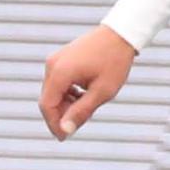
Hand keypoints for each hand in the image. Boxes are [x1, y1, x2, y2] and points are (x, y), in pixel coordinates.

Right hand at [39, 24, 137, 138]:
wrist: (122, 33)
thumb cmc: (115, 60)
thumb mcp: (102, 91)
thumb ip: (81, 111)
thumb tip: (65, 130)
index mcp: (60, 72)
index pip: (47, 106)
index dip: (54, 124)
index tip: (65, 137)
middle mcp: (53, 65)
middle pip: (49, 99)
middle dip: (62, 114)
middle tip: (80, 123)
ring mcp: (56, 60)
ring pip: (54, 91)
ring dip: (66, 104)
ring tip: (87, 108)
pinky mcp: (62, 58)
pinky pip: (59, 82)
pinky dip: (68, 93)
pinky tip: (84, 96)